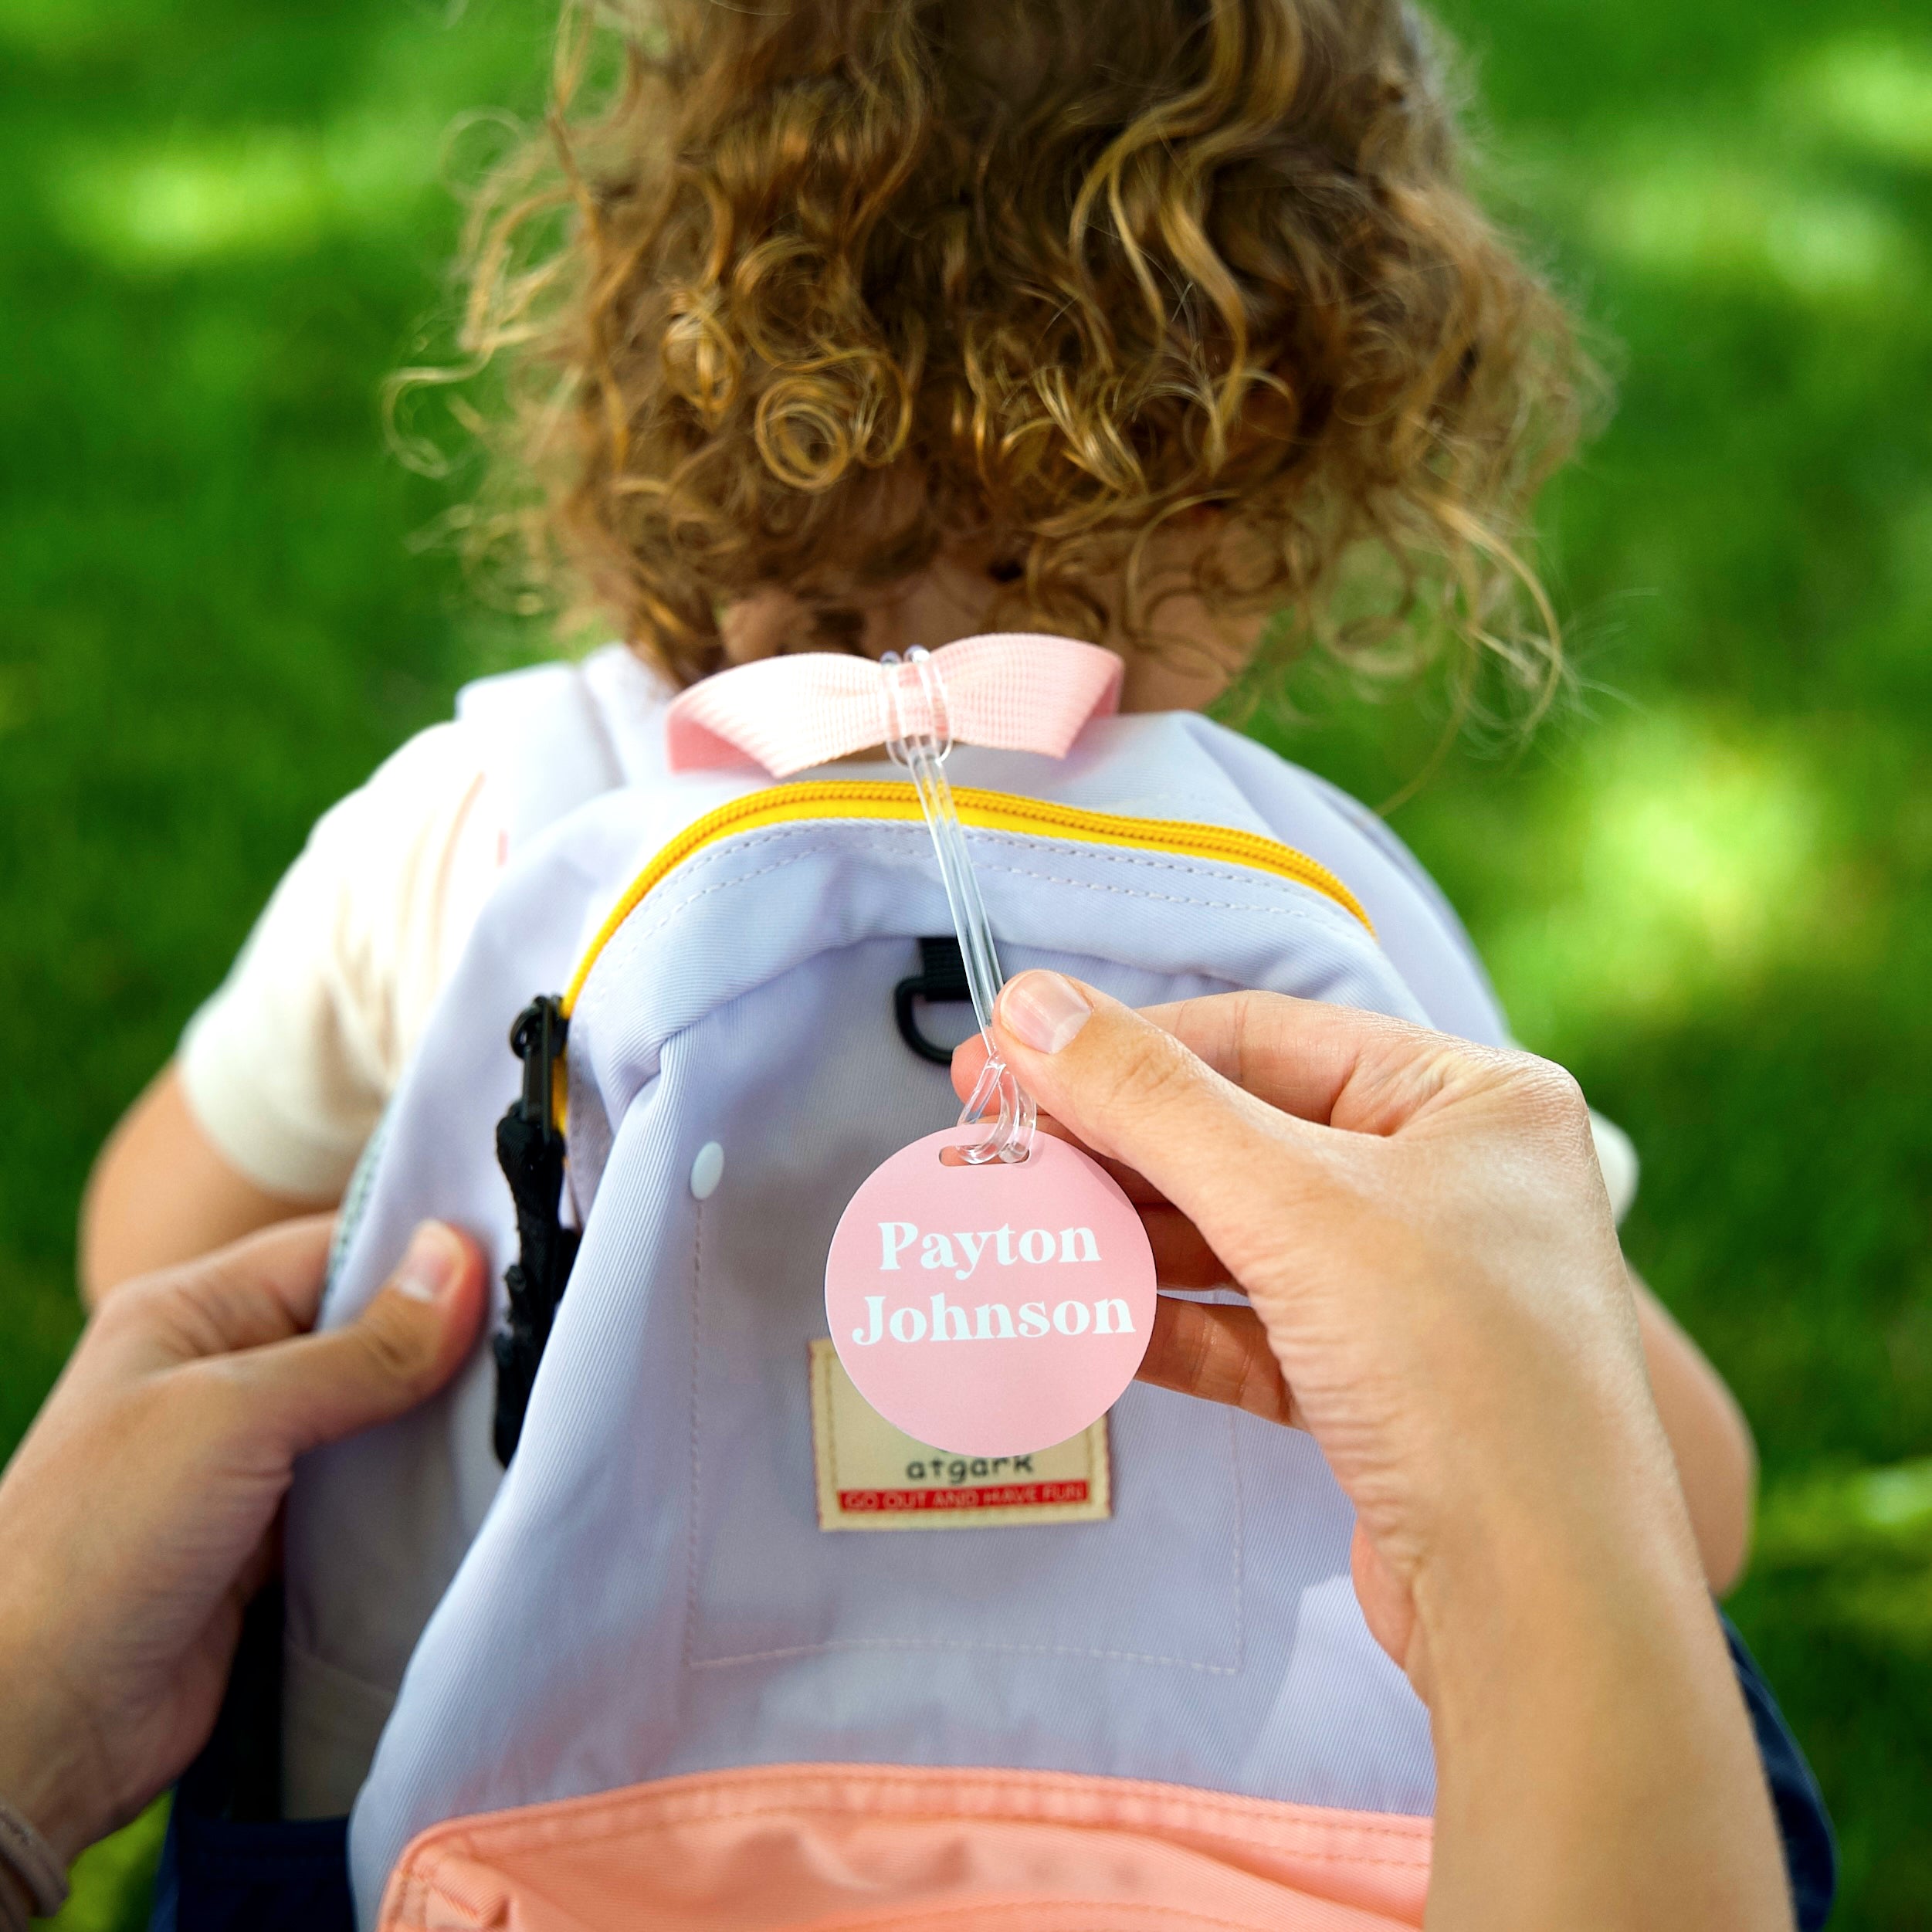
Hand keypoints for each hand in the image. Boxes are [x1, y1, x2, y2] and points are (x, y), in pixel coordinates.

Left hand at [0, 1218, 485, 1869]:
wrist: (35, 1728)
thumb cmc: (103, 1545)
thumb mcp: (235, 1416)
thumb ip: (360, 1347)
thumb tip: (460, 1255)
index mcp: (190, 1314)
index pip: (331, 1248)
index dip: (423, 1250)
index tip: (520, 1260)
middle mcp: (221, 1377)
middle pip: (364, 1330)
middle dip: (447, 1338)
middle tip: (544, 1342)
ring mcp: (251, 1463)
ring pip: (376, 1415)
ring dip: (440, 1421)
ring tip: (531, 1410)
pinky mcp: (278, 1544)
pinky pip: (370, 1495)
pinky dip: (422, 1494)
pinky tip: (485, 1487)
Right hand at [957, 976, 1790, 1931]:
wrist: (1549, 1617)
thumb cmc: (1458, 1370)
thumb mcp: (1294, 1205)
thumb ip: (1151, 1099)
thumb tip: (1028, 1003)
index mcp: (1472, 1099)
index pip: (1262, 1035)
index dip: (1120, 1046)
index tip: (998, 1057)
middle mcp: (1453, 1180)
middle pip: (1241, 1134)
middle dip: (1113, 1150)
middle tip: (990, 1149)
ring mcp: (1418, 1287)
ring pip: (1239, 1235)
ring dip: (1126, 1238)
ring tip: (1017, 1230)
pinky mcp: (1380, 1386)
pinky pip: (1252, 1324)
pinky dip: (1169, 1320)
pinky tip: (1085, 1319)